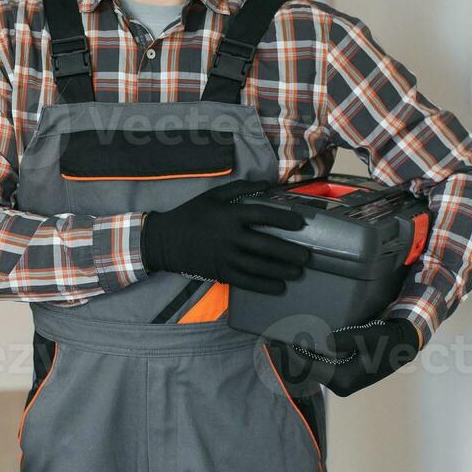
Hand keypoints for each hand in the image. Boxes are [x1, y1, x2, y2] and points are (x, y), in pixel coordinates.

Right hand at [140, 179, 309, 294]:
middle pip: (265, 244)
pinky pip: (246, 281)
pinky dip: (264, 285)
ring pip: (258, 266)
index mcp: (228, 214)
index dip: (283, 218)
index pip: (262, 214)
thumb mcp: (212, 196)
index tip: (300, 223)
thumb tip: (267, 184)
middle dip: (289, 251)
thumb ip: (240, 189)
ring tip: (298, 272)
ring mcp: (224, 257)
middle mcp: (229, 236)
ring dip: (281, 270)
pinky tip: (279, 287)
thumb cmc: (191, 214)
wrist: (165, 240)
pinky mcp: (220, 273)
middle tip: (306, 256)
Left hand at [289, 317, 421, 396]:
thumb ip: (342, 340)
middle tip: (271, 339)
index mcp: (343, 380)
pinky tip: (298, 344)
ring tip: (280, 340)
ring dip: (297, 356)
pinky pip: (318, 366)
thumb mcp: (366, 337)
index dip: (290, 354)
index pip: (308, 368)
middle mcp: (339, 385)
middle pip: (306, 371)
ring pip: (311, 369)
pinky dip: (307, 356)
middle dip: (289, 356)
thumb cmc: (387, 341)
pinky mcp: (341, 375)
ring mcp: (340, 381)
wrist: (402, 344)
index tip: (276, 341)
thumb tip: (320, 341)